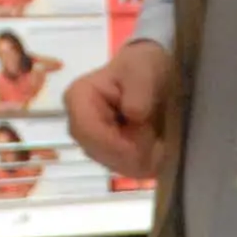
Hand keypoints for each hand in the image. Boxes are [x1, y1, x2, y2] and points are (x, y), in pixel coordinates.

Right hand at [65, 37, 172, 177]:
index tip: (147, 140)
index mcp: (78, 99)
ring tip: (157, 136)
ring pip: (116, 164)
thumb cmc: (142, 68)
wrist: (149, 75)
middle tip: (157, 137)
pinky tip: (156, 146)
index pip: (88, 132)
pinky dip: (144, 161)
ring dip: (140, 157)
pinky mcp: (107, 155)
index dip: (117, 143)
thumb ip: (138, 90)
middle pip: (101, 153)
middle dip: (132, 151)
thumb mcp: (144, 70)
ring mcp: (91, 143)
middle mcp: (78, 124)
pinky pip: (126, 168)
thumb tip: (134, 114)